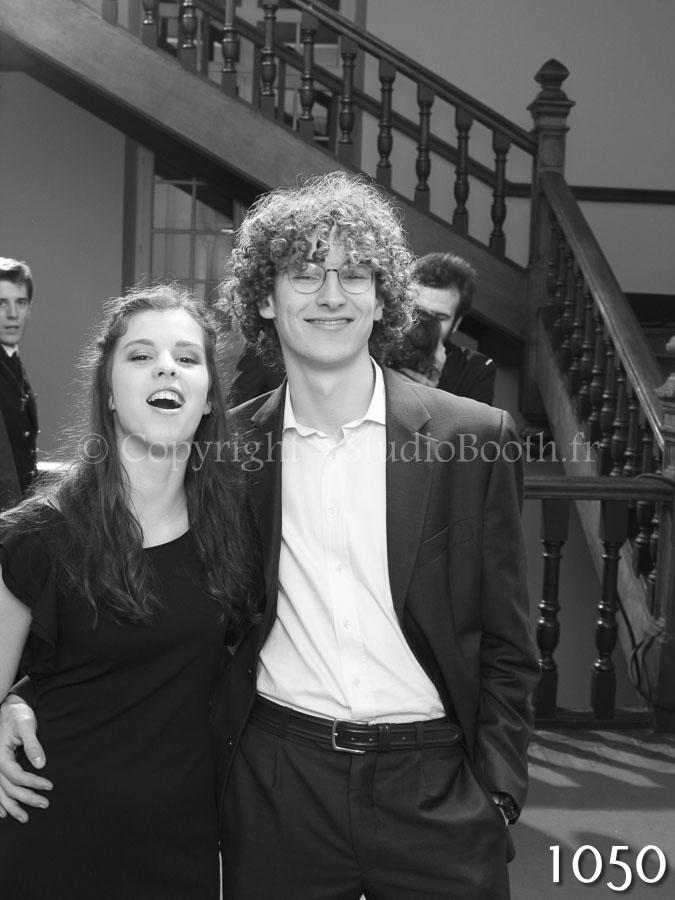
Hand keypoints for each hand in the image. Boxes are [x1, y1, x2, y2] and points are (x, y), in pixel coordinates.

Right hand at [0, 695, 51, 822]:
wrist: (9, 707)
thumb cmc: (19, 715)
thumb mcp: (27, 726)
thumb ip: (33, 745)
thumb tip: (41, 765)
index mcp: (0, 755)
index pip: (17, 776)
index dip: (33, 783)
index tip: (50, 786)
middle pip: (9, 788)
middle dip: (26, 798)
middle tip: (45, 804)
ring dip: (12, 806)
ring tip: (25, 818)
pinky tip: (4, 812)